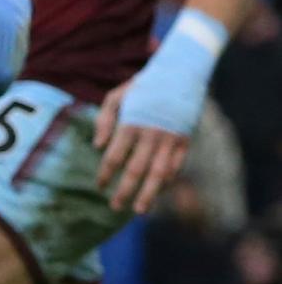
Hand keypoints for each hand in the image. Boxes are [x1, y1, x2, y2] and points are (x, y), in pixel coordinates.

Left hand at [94, 77, 192, 215]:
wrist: (180, 73)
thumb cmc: (142, 86)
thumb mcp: (115, 96)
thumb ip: (104, 120)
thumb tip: (97, 146)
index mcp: (131, 124)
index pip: (114, 157)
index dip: (105, 174)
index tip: (99, 186)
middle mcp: (151, 135)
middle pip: (135, 170)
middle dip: (124, 191)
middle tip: (114, 206)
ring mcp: (170, 139)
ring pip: (158, 173)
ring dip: (149, 194)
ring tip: (139, 210)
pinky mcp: (185, 140)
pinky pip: (176, 166)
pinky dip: (167, 181)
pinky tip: (158, 192)